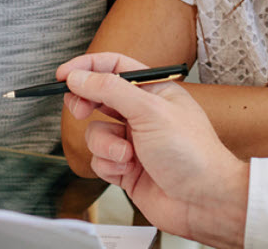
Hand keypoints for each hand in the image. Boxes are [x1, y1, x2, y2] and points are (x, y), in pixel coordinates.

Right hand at [58, 53, 249, 248]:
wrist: (203, 200)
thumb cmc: (191, 152)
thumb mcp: (149, 110)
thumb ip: (110, 90)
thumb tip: (78, 78)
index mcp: (154, 91)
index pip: (114, 67)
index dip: (87, 68)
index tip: (63, 75)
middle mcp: (142, 114)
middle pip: (99, 98)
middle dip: (86, 104)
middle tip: (80, 110)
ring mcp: (133, 141)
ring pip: (96, 132)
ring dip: (106, 144)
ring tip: (126, 155)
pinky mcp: (126, 168)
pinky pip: (100, 159)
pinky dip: (109, 164)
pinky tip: (129, 170)